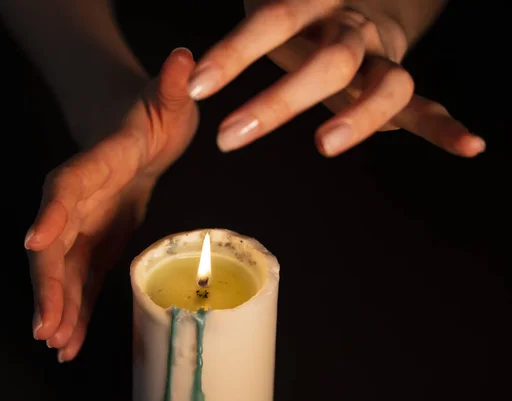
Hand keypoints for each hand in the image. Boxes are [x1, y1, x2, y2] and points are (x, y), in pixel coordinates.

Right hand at [23, 48, 197, 361]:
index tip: (37, 242)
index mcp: (97, 162)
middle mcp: (81, 198)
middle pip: (56, 241)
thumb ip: (174, 85)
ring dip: (60, 306)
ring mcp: (86, 224)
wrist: (139, 133)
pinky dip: (78, 308)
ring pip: (65, 268)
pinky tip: (72, 339)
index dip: (52, 213)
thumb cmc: (154, 114)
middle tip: (47, 325)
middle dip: (49, 283)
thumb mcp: (170, 98)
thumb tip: (186, 60)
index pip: (67, 186)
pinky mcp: (97, 242)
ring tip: (57, 344)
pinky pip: (84, 278)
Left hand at [188, 0, 484, 156]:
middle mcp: (354, 27)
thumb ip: (242, 24)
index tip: (198, 85)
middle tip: (230, 136)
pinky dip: (445, 127)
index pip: (275, 19)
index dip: (235, 52)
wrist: (357, 0)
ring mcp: (383, 56)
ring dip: (360, 118)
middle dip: (279, 100)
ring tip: (324, 145)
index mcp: (316, 0)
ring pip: (388, 85)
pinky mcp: (402, 84)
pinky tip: (467, 146)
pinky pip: (426, 107)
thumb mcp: (273, 6)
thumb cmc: (300, 12)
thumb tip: (184, 51)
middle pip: (329, 61)